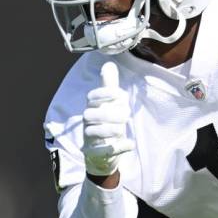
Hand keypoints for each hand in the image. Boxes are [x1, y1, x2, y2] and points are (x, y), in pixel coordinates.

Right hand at [82, 61, 133, 176]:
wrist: (102, 153)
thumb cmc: (106, 122)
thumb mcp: (109, 104)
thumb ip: (109, 85)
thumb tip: (108, 63)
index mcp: (92, 107)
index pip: (91, 97)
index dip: (104, 94)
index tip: (119, 94)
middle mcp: (88, 121)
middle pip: (90, 114)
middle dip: (108, 113)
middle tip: (126, 115)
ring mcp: (89, 137)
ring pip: (94, 132)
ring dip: (110, 129)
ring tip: (123, 128)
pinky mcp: (94, 152)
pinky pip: (102, 150)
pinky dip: (117, 147)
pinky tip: (130, 144)